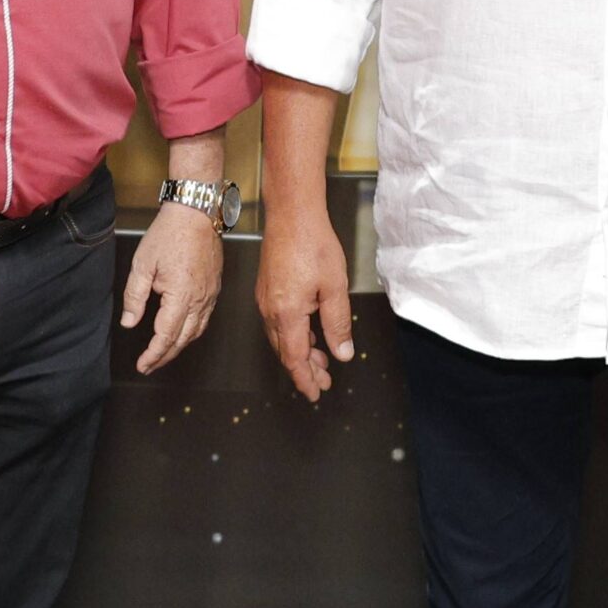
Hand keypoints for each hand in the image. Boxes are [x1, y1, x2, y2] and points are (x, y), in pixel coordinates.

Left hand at [121, 203, 222, 374]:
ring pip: (196, 331)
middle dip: (165, 356)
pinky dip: (192, 332)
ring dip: (179, 346)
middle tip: (149, 366)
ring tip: (163, 354)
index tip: (142, 365)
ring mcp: (210, 294)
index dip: (153, 354)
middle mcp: (200, 300)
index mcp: (181, 296)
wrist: (195, 212)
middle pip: (183, 339)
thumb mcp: (142, 264)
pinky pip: (205, 318)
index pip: (166, 336)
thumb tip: (130, 322)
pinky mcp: (215, 288)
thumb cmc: (169, 234)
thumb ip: (135, 296)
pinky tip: (182, 332)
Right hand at [255, 204, 353, 400]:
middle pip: (286, 352)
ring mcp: (265, 299)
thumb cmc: (313, 243)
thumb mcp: (335, 287)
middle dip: (305, 370)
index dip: (306, 380)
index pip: (295, 359)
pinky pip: (277, 323)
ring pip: (281, 338)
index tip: (317, 393)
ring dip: (300, 353)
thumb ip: (338, 324)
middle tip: (324, 381)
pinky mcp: (266, 289)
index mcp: (287, 313)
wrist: (292, 213)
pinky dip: (293, 336)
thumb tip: (342, 353)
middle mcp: (270, 310)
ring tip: (321, 360)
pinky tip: (308, 333)